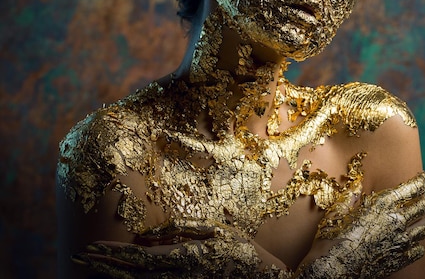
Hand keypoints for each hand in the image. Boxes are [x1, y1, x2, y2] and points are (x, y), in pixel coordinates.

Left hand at [72, 219, 289, 278]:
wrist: (263, 278)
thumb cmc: (241, 251)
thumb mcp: (215, 231)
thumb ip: (183, 230)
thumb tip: (152, 233)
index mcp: (183, 257)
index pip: (138, 256)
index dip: (112, 254)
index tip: (90, 248)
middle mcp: (177, 276)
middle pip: (132, 275)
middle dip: (104, 267)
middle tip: (80, 258)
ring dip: (115, 278)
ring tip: (94, 270)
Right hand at [296, 171, 424, 278]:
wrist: (333, 268)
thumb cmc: (332, 237)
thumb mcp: (338, 211)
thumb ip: (351, 198)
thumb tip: (355, 187)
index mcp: (382, 205)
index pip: (411, 189)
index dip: (420, 182)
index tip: (424, 178)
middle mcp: (395, 221)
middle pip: (422, 206)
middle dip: (421, 200)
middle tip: (418, 199)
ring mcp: (400, 241)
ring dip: (421, 222)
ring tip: (415, 221)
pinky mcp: (401, 259)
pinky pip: (419, 249)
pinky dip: (416, 244)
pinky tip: (409, 242)